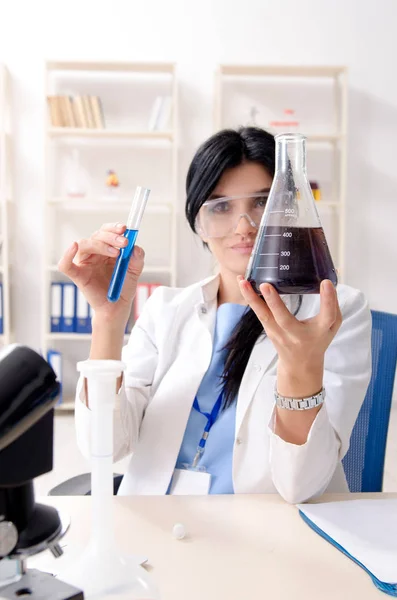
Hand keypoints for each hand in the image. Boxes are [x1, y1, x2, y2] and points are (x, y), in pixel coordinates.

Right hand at [58, 222, 144, 326]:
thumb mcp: (135, 271)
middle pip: (96, 236)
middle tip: (124, 242)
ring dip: (100, 244)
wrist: (118, 307)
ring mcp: (85, 263)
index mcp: (106, 248)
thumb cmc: (123, 287)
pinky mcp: (78, 275)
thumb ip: (137, 258)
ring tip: (116, 253)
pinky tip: (73, 247)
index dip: (113, 228)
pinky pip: (66, 264)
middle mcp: (94, 253)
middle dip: (111, 237)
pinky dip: (67, 255)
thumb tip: (135, 247)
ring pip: (84, 244)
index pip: (106, 231)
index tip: (124, 228)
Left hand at [238, 278, 341, 396]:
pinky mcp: (268, 329)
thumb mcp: (332, 326)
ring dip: (251, 297)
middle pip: (284, 318)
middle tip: (266, 285)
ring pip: (263, 315)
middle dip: (274, 302)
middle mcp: (296, 334)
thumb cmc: (317, 339)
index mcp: (318, 331)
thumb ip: (332, 305)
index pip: (327, 316)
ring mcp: (279, 333)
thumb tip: (327, 280)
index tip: (325, 283)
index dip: (328, 300)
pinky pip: (258, 312)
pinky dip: (249, 297)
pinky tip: (242, 283)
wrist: (300, 364)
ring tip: (242, 281)